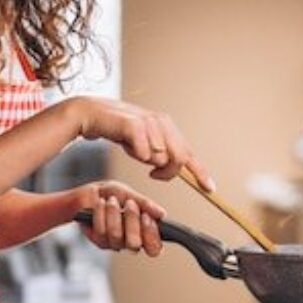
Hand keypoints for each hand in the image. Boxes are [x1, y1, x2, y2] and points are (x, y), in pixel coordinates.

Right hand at [70, 97, 214, 190]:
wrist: (92, 114)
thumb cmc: (118, 130)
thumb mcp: (144, 144)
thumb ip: (160, 154)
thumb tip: (174, 171)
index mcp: (167, 126)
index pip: (188, 152)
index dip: (200, 172)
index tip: (210, 188)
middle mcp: (162, 122)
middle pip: (178, 158)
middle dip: (167, 172)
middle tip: (153, 174)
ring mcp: (150, 122)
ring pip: (160, 158)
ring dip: (144, 160)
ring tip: (132, 148)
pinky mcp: (135, 124)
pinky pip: (145, 154)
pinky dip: (136, 154)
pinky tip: (126, 145)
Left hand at [74, 180, 165, 256]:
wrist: (88, 194)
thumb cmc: (112, 195)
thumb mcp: (129, 194)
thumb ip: (145, 204)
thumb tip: (162, 214)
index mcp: (144, 231)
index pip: (154, 248)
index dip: (151, 236)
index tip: (146, 217)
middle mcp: (131, 241)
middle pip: (135, 244)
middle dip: (132, 221)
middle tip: (129, 204)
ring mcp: (115, 243)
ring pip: (116, 236)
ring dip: (114, 214)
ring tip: (111, 201)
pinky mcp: (100, 241)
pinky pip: (101, 232)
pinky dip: (101, 214)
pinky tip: (100, 204)